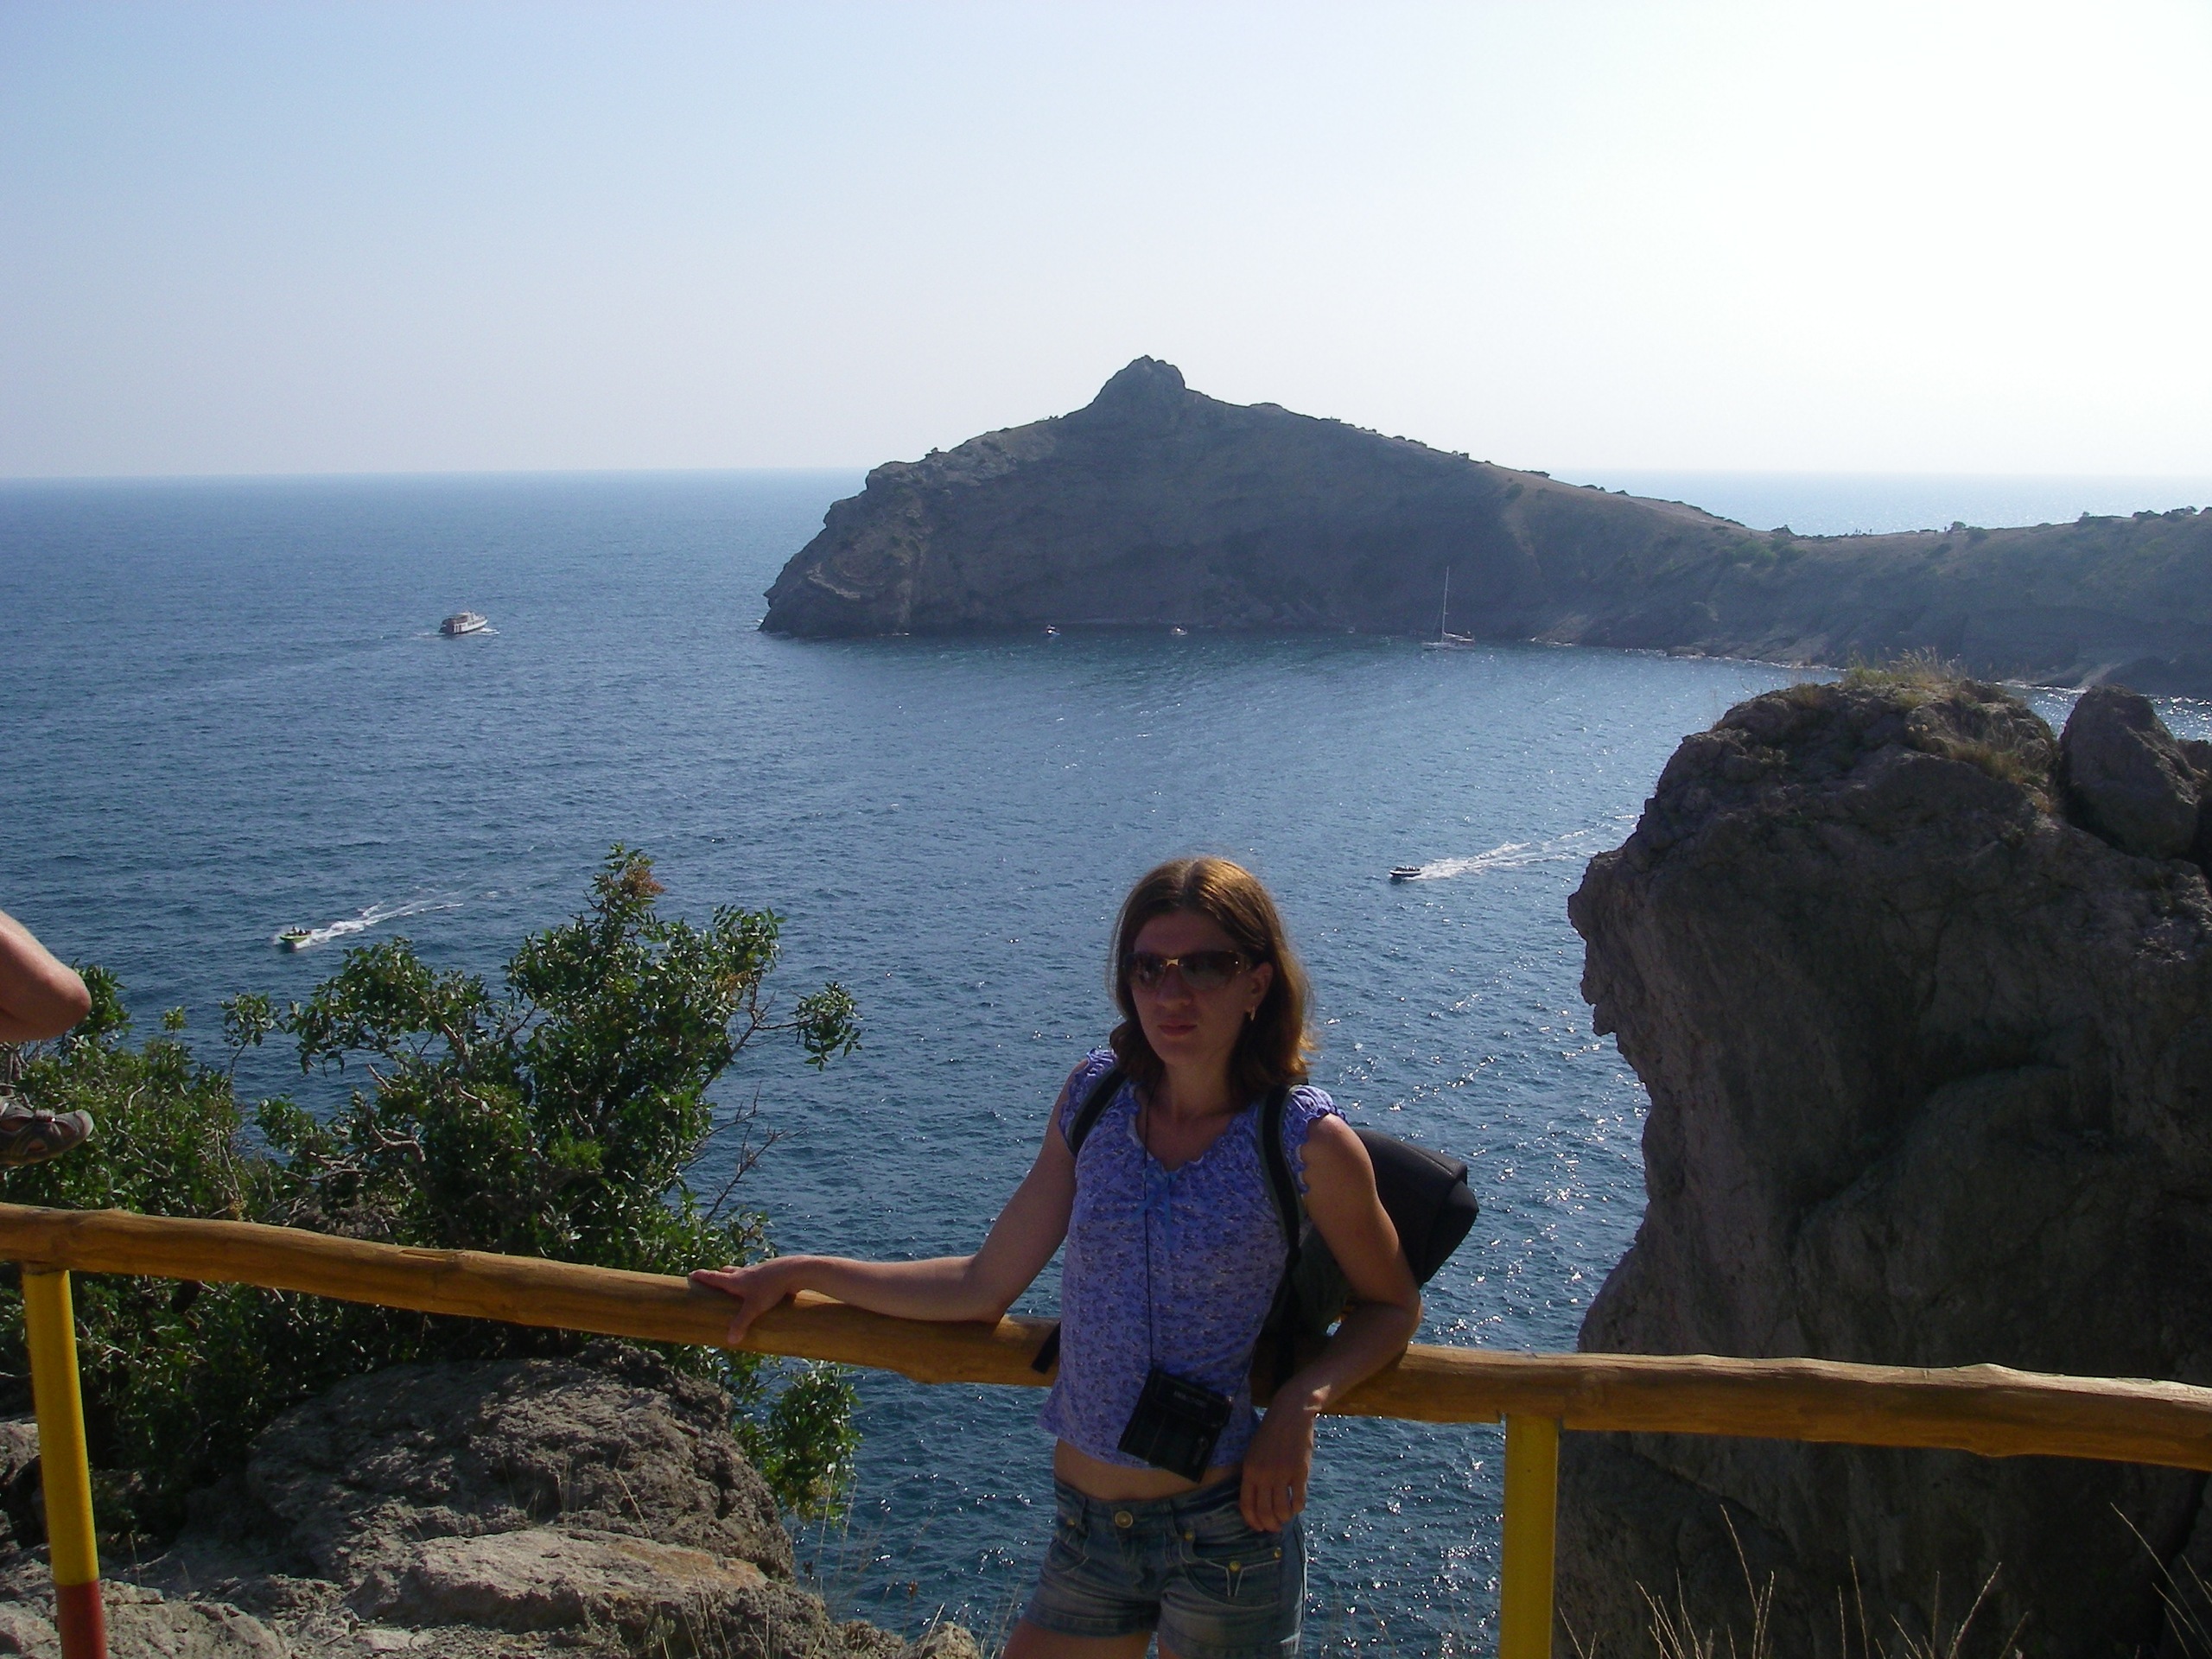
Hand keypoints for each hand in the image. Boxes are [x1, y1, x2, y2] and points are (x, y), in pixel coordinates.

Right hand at [688, 1257, 811, 1344]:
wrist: (794, 1271)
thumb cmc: (771, 1288)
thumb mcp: (754, 1308)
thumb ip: (741, 1323)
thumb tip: (730, 1340)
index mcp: (735, 1280)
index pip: (713, 1277)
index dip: (702, 1276)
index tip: (691, 1275)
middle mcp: (745, 1273)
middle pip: (727, 1273)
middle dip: (719, 1277)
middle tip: (713, 1281)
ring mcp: (758, 1272)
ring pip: (743, 1273)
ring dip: (736, 1278)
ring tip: (735, 1286)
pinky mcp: (771, 1274)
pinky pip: (757, 1277)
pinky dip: (753, 1281)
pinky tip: (759, 1289)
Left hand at [1238, 1396, 1316, 1532]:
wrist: (1290, 1413)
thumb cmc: (1270, 1433)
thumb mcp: (1253, 1452)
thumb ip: (1253, 1475)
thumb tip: (1256, 1501)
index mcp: (1249, 1470)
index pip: (1246, 1505)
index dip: (1252, 1521)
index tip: (1259, 1527)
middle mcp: (1264, 1474)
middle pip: (1264, 1512)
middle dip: (1269, 1525)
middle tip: (1275, 1527)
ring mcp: (1282, 1473)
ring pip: (1281, 1510)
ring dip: (1284, 1518)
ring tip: (1286, 1516)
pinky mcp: (1300, 1471)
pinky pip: (1298, 1500)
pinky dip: (1297, 1508)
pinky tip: (1297, 1506)